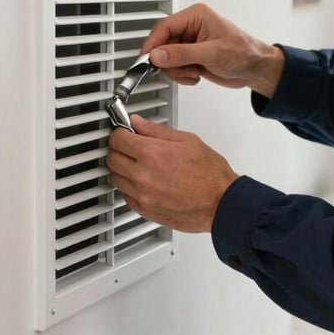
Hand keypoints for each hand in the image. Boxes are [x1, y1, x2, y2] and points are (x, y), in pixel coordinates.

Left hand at [107, 115, 238, 232]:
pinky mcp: (145, 211)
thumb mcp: (187, 140)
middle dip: (119, 149)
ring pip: (115, 179)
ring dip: (122, 169)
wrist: (221, 203)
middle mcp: (143, 176)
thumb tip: (138, 123)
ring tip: (138, 164)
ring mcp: (143, 196)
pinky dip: (130, 187)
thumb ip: (157, 130)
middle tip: (130, 147)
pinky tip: (144, 181)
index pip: (118, 139)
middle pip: (112, 159)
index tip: (124, 132)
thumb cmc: (210, 174)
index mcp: (152, 154)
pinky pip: (125, 196)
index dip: (120, 132)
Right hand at [141, 2, 284, 98]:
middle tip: (181, 69)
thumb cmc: (244, 53)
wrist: (256, 69)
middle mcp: (191, 27)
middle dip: (169, 61)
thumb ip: (182, 54)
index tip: (146, 60)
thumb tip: (158, 55)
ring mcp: (190, 43)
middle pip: (162, 44)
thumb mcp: (212, 53)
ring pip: (166, 58)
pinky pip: (174, 67)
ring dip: (177, 70)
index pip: (164, 27)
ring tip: (194, 72)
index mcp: (196, 16)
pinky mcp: (191, 57)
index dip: (152, 44)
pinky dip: (182, 75)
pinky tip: (196, 75)